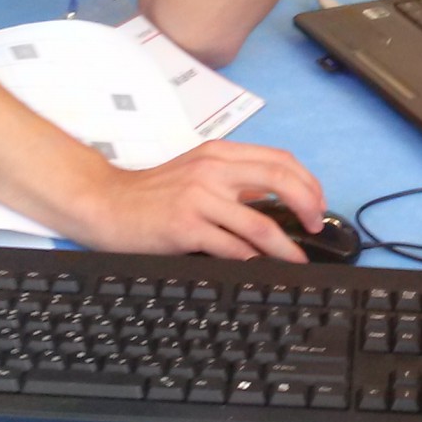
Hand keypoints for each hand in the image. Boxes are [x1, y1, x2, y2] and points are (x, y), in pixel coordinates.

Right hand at [72, 139, 325, 260]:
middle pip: (280, 182)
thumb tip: (276, 203)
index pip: (280, 160)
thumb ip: (234, 182)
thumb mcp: (196, 174)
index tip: (316, 204)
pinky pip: (231, 246)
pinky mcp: (185, 226)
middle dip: (308, 206)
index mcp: (219, 154)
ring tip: (297, 259)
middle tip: (315, 227)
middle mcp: (212, 170)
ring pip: (260, 222)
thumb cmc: (151, 194)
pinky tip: (262, 267)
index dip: (307, 183)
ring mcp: (199, 198)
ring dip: (286, 246)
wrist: (104, 203)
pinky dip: (253, 259)